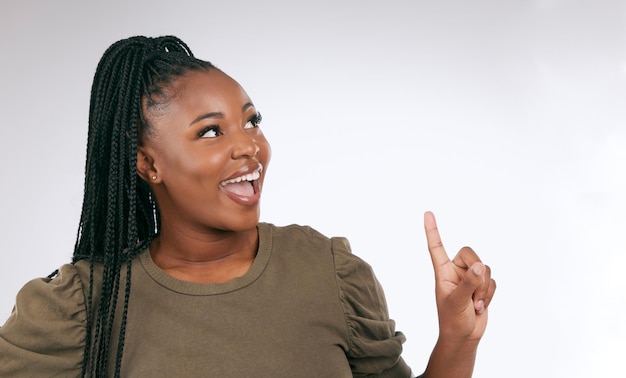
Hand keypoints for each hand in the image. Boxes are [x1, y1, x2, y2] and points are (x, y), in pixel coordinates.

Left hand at [424, 211, 495, 343]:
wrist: (464, 337)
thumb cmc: (452, 320)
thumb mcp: (457, 302)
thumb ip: (469, 283)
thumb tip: (480, 265)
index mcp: (442, 272)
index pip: (436, 247)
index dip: (432, 230)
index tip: (427, 213)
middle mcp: (456, 271)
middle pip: (472, 254)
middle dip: (477, 274)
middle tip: (473, 294)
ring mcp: (470, 278)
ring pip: (485, 269)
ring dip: (484, 289)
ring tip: (474, 304)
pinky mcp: (482, 286)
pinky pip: (493, 281)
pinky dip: (489, 295)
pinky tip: (480, 307)